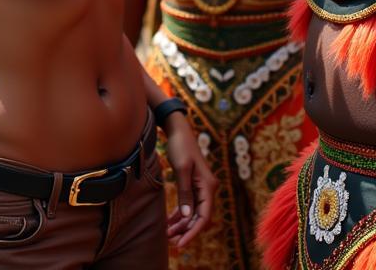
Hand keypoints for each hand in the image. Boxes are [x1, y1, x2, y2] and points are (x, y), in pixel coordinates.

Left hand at [163, 112, 216, 248]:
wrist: (178, 130)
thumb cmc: (181, 146)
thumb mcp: (181, 169)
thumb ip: (185, 193)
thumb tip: (187, 216)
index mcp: (208, 186)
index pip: (204, 216)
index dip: (193, 232)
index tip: (181, 244)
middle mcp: (208, 188)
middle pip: (199, 217)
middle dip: (186, 230)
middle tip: (170, 241)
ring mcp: (201, 187)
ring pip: (193, 213)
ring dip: (181, 224)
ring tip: (167, 234)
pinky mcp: (193, 185)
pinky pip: (188, 205)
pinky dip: (180, 215)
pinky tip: (169, 223)